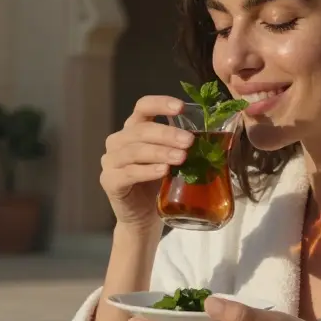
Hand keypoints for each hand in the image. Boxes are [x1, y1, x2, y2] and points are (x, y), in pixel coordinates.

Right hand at [100, 95, 194, 228]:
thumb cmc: (159, 184)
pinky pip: (128, 173)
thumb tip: (211, 135)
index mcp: (133, 129)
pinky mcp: (109, 181)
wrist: (143, 217)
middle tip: (189, 141)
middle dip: (167, 134)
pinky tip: (163, 171)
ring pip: (134, 150)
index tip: (181, 107)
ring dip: (160, 152)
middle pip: (141, 130)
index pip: (143, 107)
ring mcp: (110, 161)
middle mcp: (118, 141)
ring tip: (181, 158)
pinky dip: (147, 171)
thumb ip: (181, 146)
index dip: (160, 103)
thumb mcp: (171, 160)